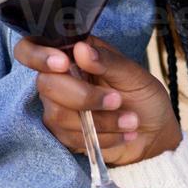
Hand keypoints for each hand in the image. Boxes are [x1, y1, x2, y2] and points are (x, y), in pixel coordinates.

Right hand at [14, 35, 180, 166]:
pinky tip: (124, 133)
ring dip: (99, 120)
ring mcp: (59, 107)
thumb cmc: (143, 96)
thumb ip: (107, 61)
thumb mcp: (134, 74)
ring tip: (130, 120)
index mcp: (72, 54)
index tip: (62, 64)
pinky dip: (102, 136)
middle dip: (83, 96)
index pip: (31, 49)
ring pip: (58, 115)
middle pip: (46, 85)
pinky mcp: (65, 134)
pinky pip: (70, 138)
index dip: (38, 55)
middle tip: (117, 99)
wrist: (156, 132)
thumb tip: (81, 50)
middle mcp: (60, 79)